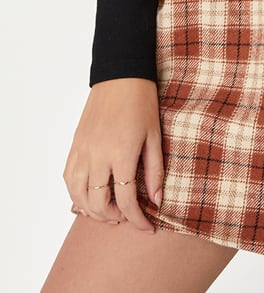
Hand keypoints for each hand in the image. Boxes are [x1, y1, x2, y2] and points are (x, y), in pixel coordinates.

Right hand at [63, 77, 163, 231]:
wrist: (121, 74)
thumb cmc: (142, 101)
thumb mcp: (155, 136)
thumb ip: (155, 171)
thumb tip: (157, 200)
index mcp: (121, 153)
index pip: (125, 200)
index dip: (136, 219)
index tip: (147, 227)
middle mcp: (97, 155)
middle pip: (98, 203)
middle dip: (114, 218)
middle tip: (128, 217)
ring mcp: (83, 150)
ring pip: (78, 195)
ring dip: (92, 210)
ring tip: (108, 212)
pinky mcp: (75, 144)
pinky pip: (68, 178)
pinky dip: (76, 193)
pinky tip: (89, 196)